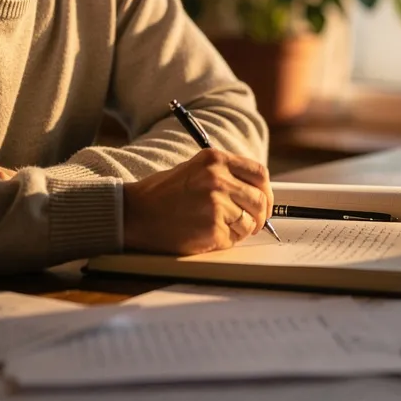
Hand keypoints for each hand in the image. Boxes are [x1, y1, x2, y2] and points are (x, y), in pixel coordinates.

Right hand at [122, 148, 272, 254]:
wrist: (134, 213)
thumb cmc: (161, 194)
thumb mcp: (195, 170)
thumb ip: (225, 175)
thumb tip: (254, 193)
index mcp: (215, 159)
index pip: (259, 174)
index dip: (266, 192)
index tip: (263, 203)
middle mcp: (218, 178)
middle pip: (260, 200)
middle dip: (259, 216)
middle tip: (250, 224)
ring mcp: (216, 203)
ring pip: (248, 222)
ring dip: (239, 230)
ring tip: (217, 228)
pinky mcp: (212, 227)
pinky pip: (232, 239)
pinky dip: (223, 241)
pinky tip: (204, 234)